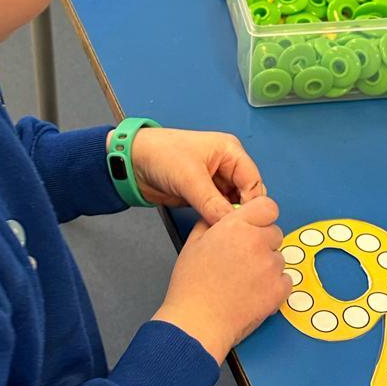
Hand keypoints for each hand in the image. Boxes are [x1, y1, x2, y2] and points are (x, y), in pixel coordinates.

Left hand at [128, 126, 265, 224]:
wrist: (132, 162)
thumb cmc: (161, 155)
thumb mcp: (190, 178)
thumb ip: (212, 202)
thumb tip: (230, 224)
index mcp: (230, 152)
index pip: (254, 181)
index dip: (252, 203)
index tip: (247, 224)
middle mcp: (227, 166)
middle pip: (246, 195)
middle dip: (242, 212)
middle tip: (236, 232)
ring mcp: (216, 182)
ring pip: (233, 205)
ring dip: (229, 218)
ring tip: (226, 233)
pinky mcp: (204, 195)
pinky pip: (219, 211)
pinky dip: (218, 220)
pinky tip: (216, 230)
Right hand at [156, 196, 289, 362]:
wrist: (198, 323)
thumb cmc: (191, 287)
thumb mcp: (193, 243)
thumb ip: (211, 222)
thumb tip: (221, 216)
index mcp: (235, 226)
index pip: (268, 206)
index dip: (262, 216)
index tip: (256, 226)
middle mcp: (257, 242)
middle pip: (275, 233)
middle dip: (263, 243)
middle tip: (243, 260)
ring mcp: (270, 266)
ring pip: (280, 258)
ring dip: (268, 266)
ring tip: (244, 281)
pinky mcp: (279, 289)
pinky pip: (286, 280)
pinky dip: (274, 286)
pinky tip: (253, 293)